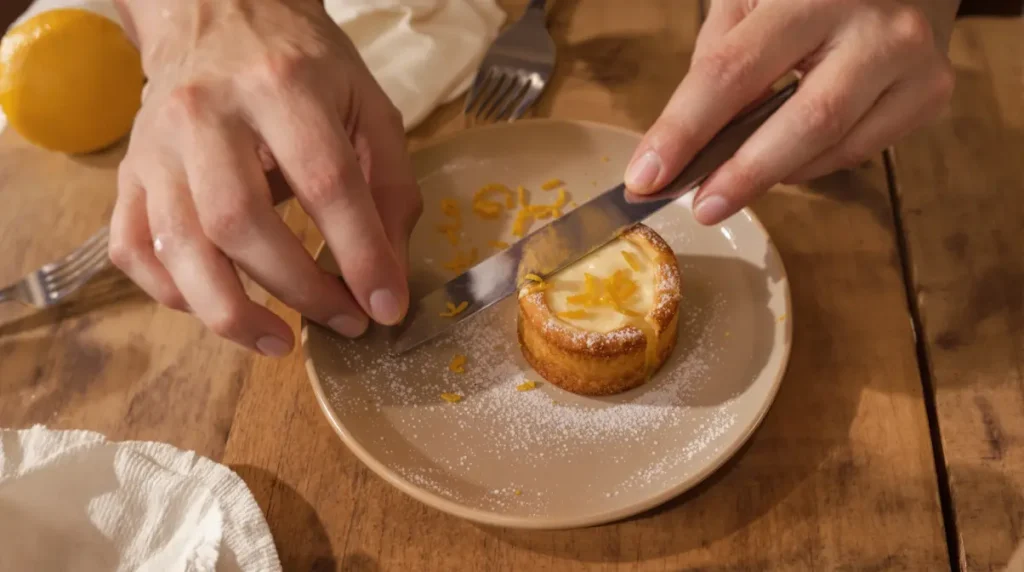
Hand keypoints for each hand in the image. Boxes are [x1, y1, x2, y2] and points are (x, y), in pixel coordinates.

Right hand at [109, 0, 421, 355]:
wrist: (215, 11)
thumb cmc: (302, 64)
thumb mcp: (367, 105)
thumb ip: (390, 186)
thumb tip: (388, 278)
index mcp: (282, 85)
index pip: (325, 182)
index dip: (360, 254)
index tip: (385, 308)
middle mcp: (207, 113)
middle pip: (241, 222)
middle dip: (299, 290)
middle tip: (343, 321)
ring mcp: (156, 145)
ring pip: (178, 245)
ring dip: (231, 312)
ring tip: (280, 343)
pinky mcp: (128, 171)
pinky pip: (132, 248)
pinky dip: (172, 294)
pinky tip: (219, 305)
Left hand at [624, 0, 957, 223]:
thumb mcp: (749, 0)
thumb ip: (719, 62)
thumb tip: (682, 144)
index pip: (734, 71)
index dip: (684, 130)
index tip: (645, 177)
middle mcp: (876, 27)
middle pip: (805, 120)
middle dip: (742, 175)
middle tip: (698, 208)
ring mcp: (914, 63)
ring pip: (834, 146)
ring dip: (772, 175)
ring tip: (729, 186)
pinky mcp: (931, 94)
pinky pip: (858, 151)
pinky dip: (809, 165)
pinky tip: (783, 160)